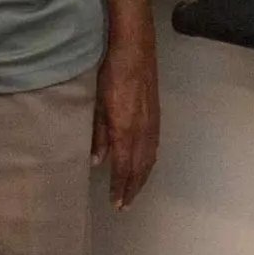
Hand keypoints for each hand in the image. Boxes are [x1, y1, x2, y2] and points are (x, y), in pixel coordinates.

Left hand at [94, 38, 158, 209]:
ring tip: (134, 192)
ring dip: (142, 178)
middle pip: (140, 168)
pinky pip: (154, 147)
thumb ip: (99, 133)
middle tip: (124, 206)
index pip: (123, 167)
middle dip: (132, 188)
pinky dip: (149, 162)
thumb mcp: (97, 103)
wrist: (135, 48)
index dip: (120, 187)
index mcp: (126, 130)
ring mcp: (152, 123)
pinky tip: (144, 165)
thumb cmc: (110, 73)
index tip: (115, 203)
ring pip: (150, 159)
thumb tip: (97, 160)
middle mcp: (143, 131)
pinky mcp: (156, 115)